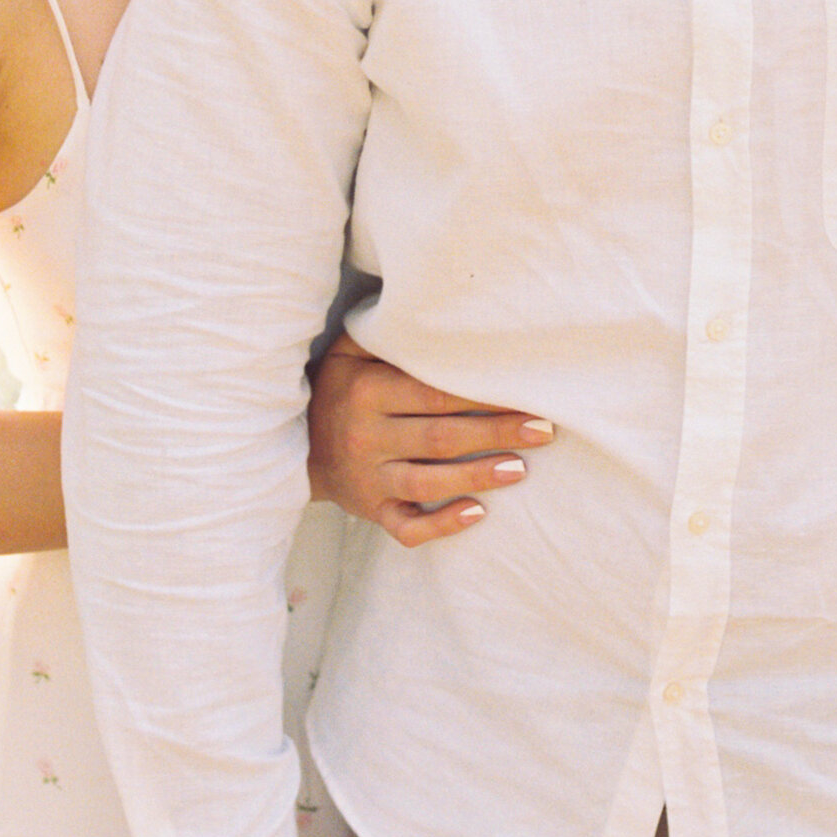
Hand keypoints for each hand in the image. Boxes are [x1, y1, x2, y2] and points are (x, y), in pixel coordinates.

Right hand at [306, 333, 553, 544]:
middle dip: (495, 433)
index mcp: (366, 392)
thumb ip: (385, 335)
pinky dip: (441, 524)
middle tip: (544, 429)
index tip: (523, 389)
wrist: (292, 446)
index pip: (433, 393)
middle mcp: (366, 437)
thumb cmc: (337, 389)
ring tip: (520, 468)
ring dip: (477, 476)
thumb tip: (432, 308)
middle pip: (440, 437)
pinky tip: (477, 514)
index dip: (480, 394)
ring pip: (428, 482)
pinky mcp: (371, 511)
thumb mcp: (348, 353)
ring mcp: (368, 479)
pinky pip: (407, 527)